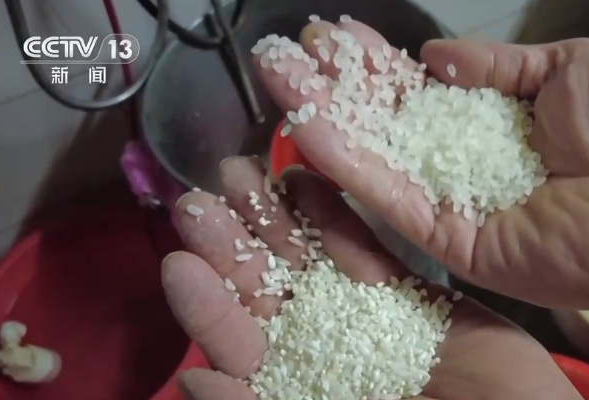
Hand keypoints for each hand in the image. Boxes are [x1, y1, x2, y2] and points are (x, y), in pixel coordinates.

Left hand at [162, 158, 580, 399]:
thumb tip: (194, 381)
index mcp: (299, 390)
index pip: (240, 348)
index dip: (208, 308)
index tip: (178, 265)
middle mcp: (322, 354)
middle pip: (267, 294)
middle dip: (231, 247)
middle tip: (197, 201)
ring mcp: (365, 322)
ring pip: (310, 262)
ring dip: (273, 218)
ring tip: (240, 172)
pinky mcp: (410, 297)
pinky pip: (365, 252)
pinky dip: (335, 216)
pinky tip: (303, 178)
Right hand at [257, 21, 588, 308]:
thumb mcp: (565, 66)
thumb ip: (496, 64)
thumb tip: (432, 55)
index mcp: (491, 122)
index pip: (417, 91)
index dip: (374, 65)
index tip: (333, 37)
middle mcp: (465, 165)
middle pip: (385, 125)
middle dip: (335, 90)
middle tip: (284, 57)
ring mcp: (456, 205)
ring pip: (377, 162)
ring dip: (326, 124)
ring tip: (278, 84)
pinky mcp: (455, 243)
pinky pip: (395, 205)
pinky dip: (353, 171)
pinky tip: (311, 135)